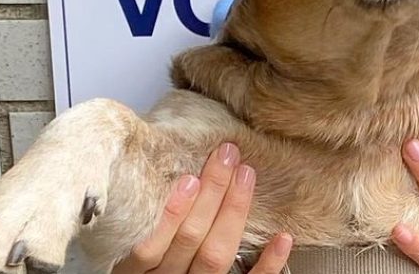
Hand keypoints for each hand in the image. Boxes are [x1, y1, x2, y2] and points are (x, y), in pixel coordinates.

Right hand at [113, 143, 292, 273]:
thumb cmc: (152, 254)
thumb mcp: (136, 238)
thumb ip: (146, 216)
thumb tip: (165, 166)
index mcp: (139, 270)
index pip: (150, 246)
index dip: (172, 212)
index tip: (190, 178)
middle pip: (189, 240)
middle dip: (211, 194)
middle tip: (226, 156)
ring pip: (215, 256)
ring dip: (233, 212)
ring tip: (245, 175)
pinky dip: (268, 264)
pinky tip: (281, 238)